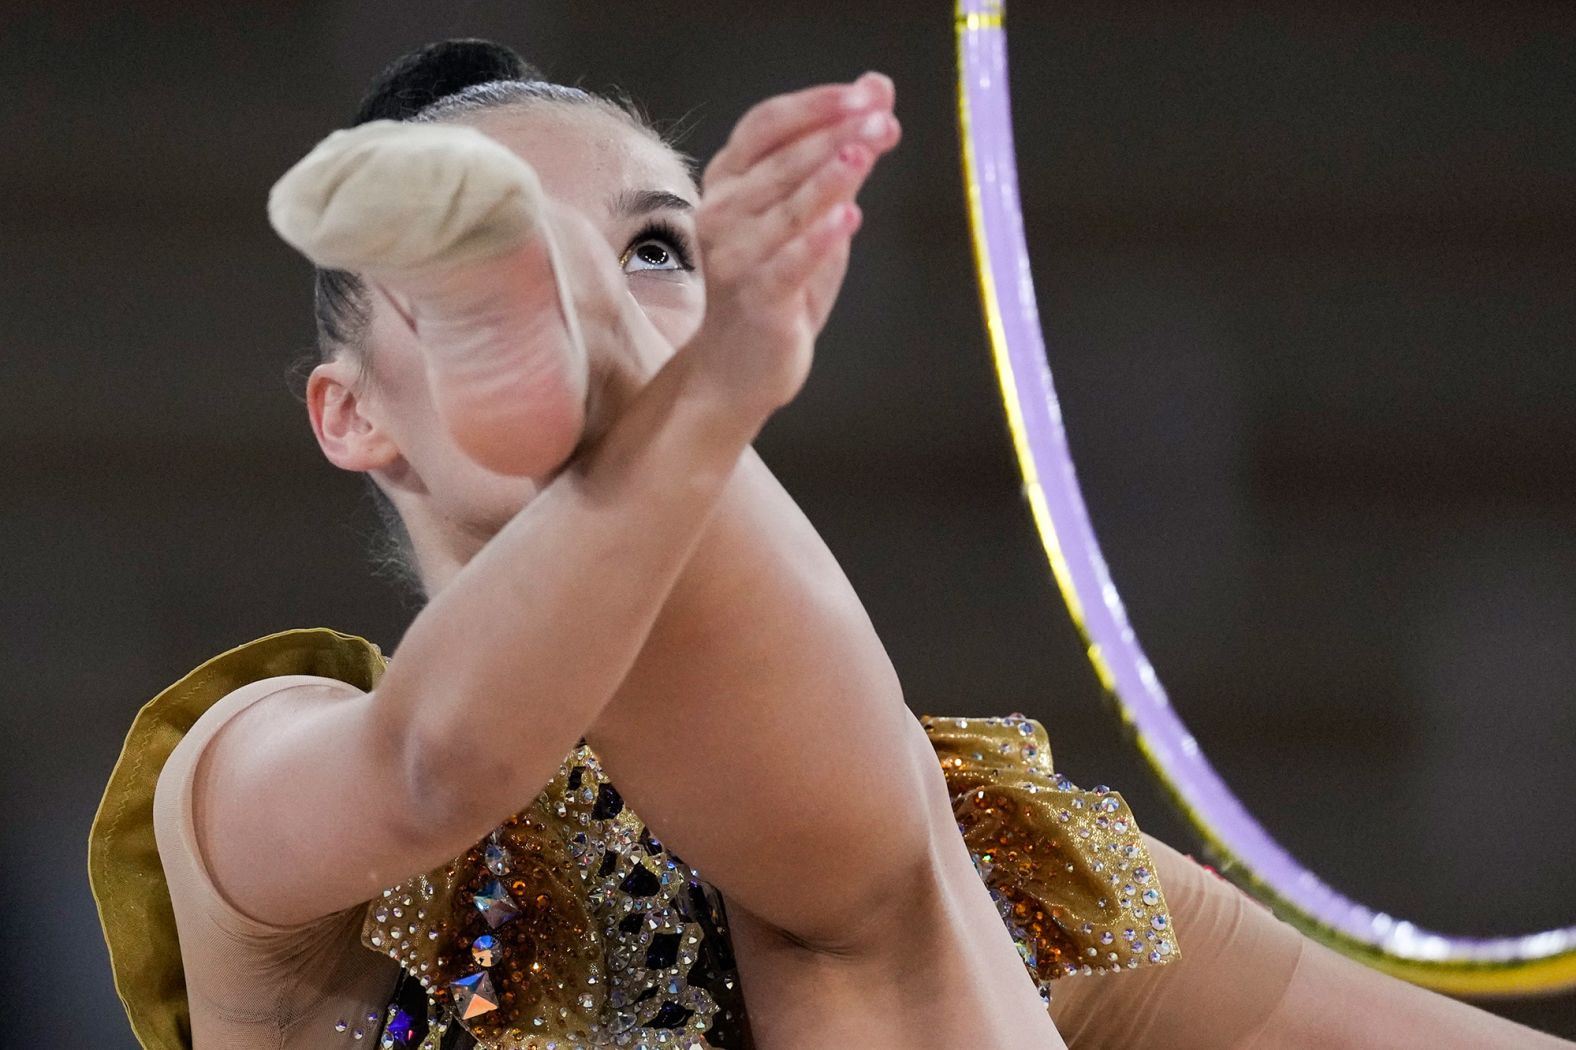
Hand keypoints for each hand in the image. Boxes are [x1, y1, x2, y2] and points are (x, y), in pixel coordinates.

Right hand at [682, 73, 901, 423]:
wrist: (736, 367)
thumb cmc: (773, 283)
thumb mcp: (812, 211)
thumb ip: (842, 153)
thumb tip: (879, 88)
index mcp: (728, 181)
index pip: (767, 125)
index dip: (816, 105)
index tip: (867, 93)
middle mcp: (721, 212)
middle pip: (781, 162)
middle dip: (835, 136)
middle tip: (880, 120)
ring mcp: (734, 257)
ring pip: (786, 209)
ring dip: (829, 179)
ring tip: (864, 152)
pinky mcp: (756, 299)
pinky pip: (789, 264)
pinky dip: (818, 240)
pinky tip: (849, 218)